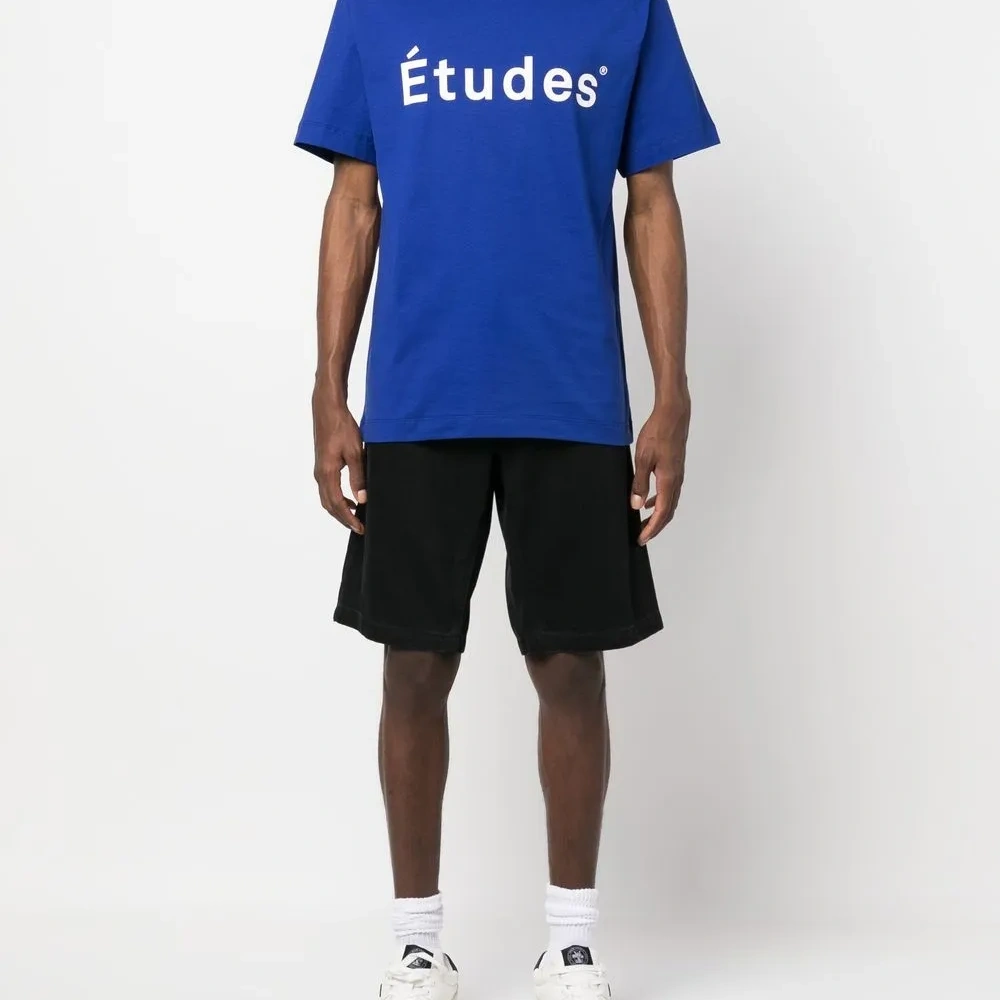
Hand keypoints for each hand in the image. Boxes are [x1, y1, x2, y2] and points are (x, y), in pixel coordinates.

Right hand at [312, 382, 365, 532]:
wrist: (327, 409)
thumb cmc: (341, 427)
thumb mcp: (354, 452)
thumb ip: (359, 477)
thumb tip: (362, 499)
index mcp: (327, 473)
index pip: (337, 504)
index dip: (349, 519)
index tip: (361, 528)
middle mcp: (320, 475)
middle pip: (329, 506)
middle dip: (344, 519)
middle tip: (359, 527)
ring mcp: (319, 470)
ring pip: (327, 498)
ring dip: (340, 510)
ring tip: (356, 516)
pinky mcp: (322, 465)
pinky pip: (328, 489)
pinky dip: (337, 499)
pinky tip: (351, 498)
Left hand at [631, 394, 690, 545]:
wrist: (673, 415)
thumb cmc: (657, 433)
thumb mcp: (642, 459)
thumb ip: (640, 483)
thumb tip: (636, 506)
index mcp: (669, 481)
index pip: (661, 513)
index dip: (651, 529)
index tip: (641, 539)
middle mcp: (676, 481)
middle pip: (668, 512)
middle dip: (655, 527)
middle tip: (642, 536)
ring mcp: (677, 475)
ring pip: (669, 503)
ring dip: (658, 515)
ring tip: (644, 523)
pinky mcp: (675, 468)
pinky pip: (669, 492)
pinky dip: (659, 501)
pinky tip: (648, 501)